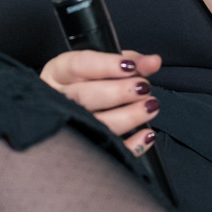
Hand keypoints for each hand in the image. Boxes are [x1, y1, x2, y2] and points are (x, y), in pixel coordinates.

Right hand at [40, 48, 162, 154]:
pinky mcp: (85, 148)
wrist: (74, 109)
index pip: (78, 66)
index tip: (131, 66)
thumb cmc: (90, 83)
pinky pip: (108, 150)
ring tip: (150, 106)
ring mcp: (70, 126)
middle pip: (84, 97)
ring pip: (97, 124)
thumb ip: (128, 61)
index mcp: (59, 74)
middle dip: (119, 92)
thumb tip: (152, 62)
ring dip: (130, 116)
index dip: (106, 65)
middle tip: (144, 88)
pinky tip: (147, 133)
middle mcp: (59, 99)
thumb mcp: (103, 65)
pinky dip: (131, 144)